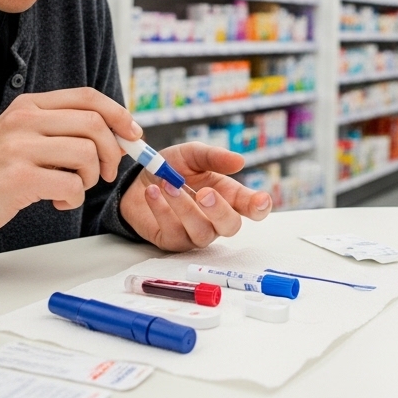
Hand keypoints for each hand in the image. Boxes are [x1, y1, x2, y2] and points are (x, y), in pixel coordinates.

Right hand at [0, 88, 141, 236]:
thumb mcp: (26, 138)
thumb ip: (66, 131)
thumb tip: (121, 136)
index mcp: (29, 105)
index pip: (87, 97)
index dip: (118, 114)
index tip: (134, 135)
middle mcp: (24, 119)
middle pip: (93, 124)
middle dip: (113, 152)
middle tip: (106, 173)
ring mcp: (19, 147)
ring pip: (86, 154)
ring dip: (90, 179)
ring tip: (73, 188)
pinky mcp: (18, 177)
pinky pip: (70, 185)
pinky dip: (73, 199)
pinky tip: (57, 202)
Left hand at [119, 142, 272, 250]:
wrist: (136, 181)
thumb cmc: (171, 168)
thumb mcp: (191, 155)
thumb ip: (213, 157)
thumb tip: (239, 161)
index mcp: (228, 196)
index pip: (252, 208)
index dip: (259, 207)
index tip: (260, 200)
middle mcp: (215, 219)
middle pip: (230, 226)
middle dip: (219, 211)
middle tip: (204, 193)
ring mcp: (194, 233)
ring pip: (200, 232)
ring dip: (184, 208)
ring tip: (167, 184)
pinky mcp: (172, 242)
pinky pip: (173, 233)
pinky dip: (162, 211)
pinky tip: (152, 193)